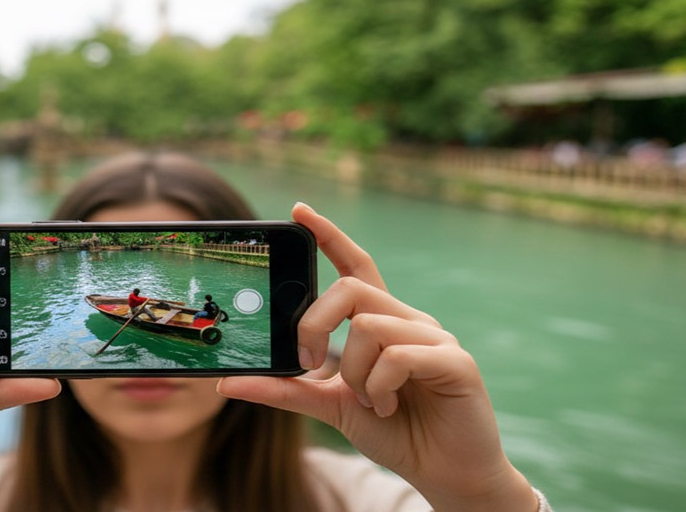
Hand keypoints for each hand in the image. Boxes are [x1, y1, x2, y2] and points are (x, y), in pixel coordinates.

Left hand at [217, 203, 535, 511]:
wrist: (443, 473)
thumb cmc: (393, 432)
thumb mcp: (329, 406)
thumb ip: (286, 390)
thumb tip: (229, 381)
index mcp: (381, 322)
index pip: (354, 265)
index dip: (329, 236)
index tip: (298, 211)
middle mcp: (409, 320)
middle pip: (351, 289)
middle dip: (316, 324)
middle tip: (312, 364)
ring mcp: (435, 337)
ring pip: (370, 326)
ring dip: (356, 372)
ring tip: (370, 402)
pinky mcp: (456, 361)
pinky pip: (400, 354)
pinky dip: (381, 386)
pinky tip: (388, 408)